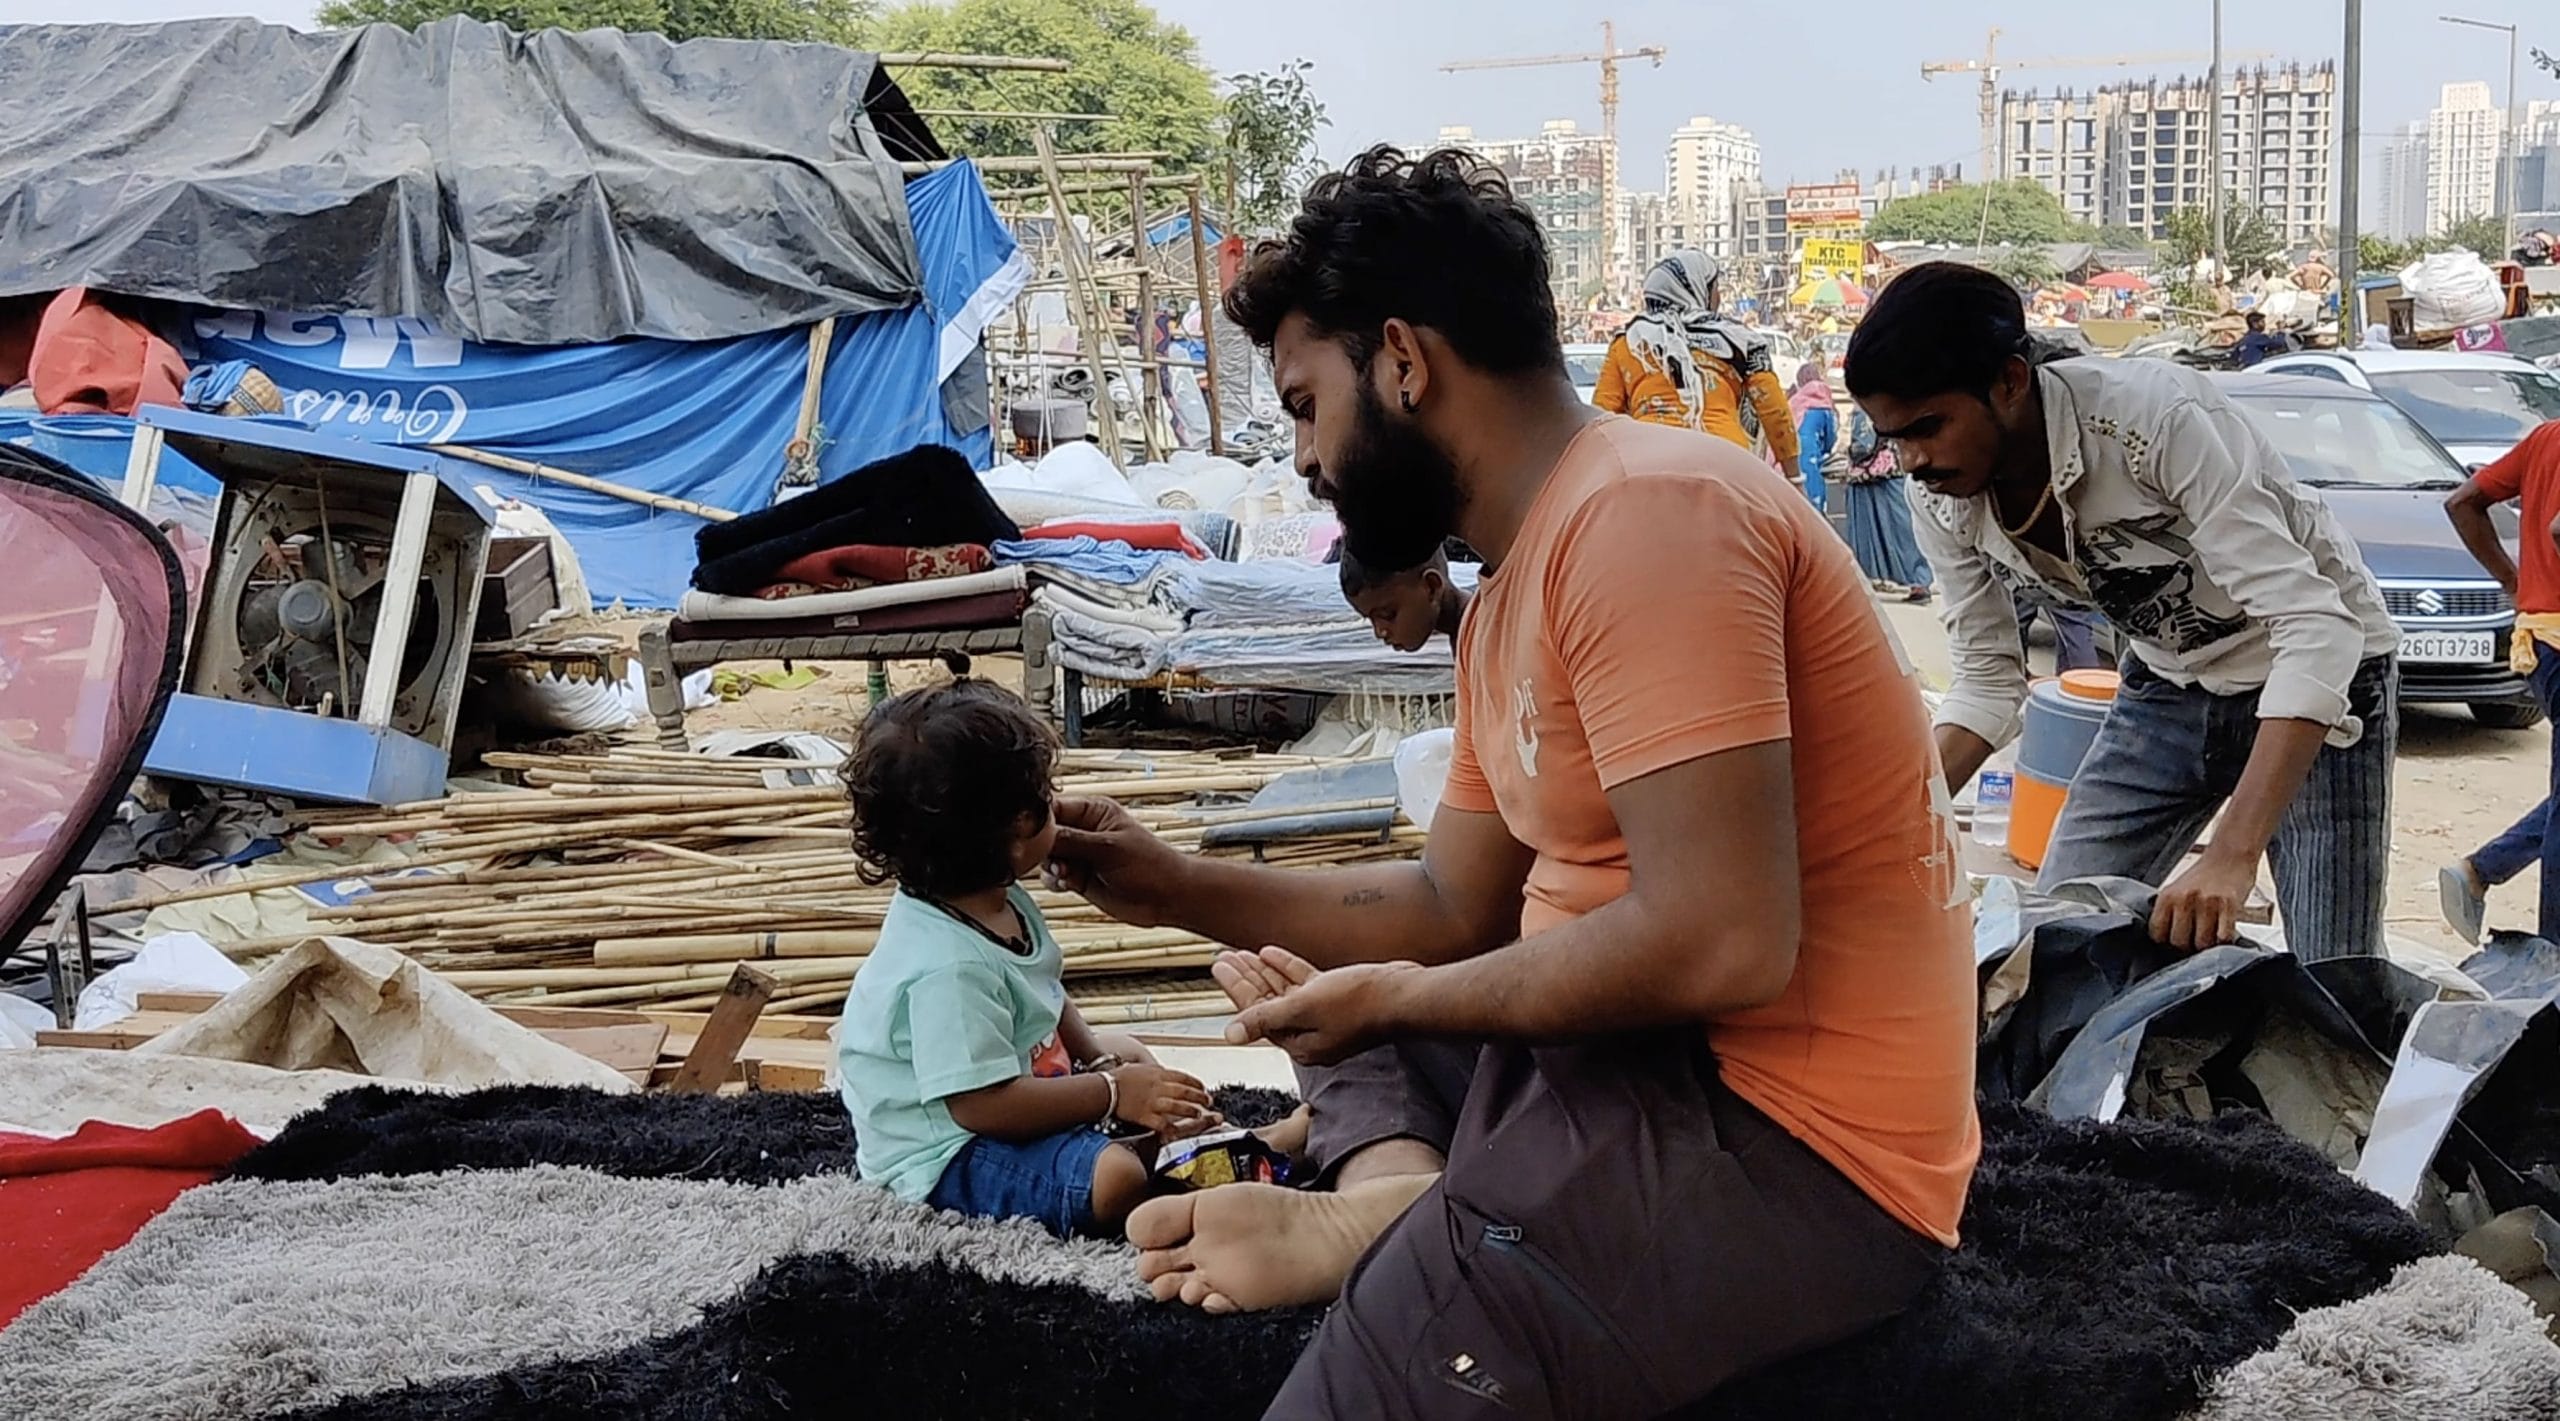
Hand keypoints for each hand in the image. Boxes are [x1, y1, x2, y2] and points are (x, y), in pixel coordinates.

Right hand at [1045, 796, 1190, 928]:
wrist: (1167, 898)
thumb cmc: (1149, 865)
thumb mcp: (1109, 848)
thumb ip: (1072, 840)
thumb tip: (1039, 833)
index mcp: (1092, 811)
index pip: (1053, 807)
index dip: (1038, 820)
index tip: (1029, 835)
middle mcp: (1082, 830)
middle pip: (1044, 833)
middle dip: (1042, 847)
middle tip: (1053, 859)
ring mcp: (1079, 854)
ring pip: (1045, 856)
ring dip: (1049, 866)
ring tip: (1066, 873)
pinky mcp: (1078, 876)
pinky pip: (1053, 876)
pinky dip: (1054, 880)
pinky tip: (1068, 884)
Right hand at [1106, 1063, 1219, 1138]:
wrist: (1104, 1089)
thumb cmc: (1118, 1078)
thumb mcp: (1139, 1067)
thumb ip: (1154, 1071)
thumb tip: (1163, 1071)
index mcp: (1157, 1074)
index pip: (1183, 1077)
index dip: (1196, 1083)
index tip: (1202, 1087)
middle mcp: (1158, 1087)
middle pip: (1185, 1092)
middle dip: (1199, 1097)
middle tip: (1208, 1101)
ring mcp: (1152, 1102)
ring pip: (1178, 1107)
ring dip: (1191, 1111)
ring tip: (1199, 1114)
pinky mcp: (1145, 1116)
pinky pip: (1163, 1124)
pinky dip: (1172, 1128)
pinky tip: (1178, 1130)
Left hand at [1222, 946, 1422, 1066]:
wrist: (1405, 993)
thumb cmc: (1360, 1003)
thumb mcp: (1304, 1008)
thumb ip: (1265, 1018)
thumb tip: (1230, 1035)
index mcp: (1300, 1043)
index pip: (1257, 1014)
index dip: (1236, 988)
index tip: (1219, 966)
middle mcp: (1311, 1034)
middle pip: (1268, 1004)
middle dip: (1245, 979)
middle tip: (1223, 957)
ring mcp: (1326, 1016)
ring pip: (1285, 992)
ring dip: (1263, 972)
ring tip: (1241, 952)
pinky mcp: (1340, 998)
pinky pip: (1306, 983)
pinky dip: (1288, 968)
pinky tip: (1271, 952)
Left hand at [2151, 851, 2256, 950]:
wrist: (2230, 855)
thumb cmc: (2204, 877)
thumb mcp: (2177, 890)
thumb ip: (2168, 912)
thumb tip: (2163, 941)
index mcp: (2167, 897)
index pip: (2157, 934)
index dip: (2166, 943)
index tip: (2175, 942)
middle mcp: (2184, 899)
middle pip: (2179, 942)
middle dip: (2188, 948)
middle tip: (2196, 942)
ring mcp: (2206, 902)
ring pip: (2202, 943)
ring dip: (2208, 947)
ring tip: (2211, 938)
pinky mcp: (2229, 905)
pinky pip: (2224, 937)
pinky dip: (2225, 941)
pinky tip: (2225, 934)